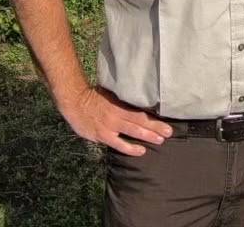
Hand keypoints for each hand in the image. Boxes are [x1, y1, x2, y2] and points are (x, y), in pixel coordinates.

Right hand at [58, 85, 172, 156]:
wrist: (74, 102)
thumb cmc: (92, 96)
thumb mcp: (109, 93)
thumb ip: (122, 98)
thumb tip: (137, 99)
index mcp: (119, 103)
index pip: (140, 111)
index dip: (153, 117)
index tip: (166, 121)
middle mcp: (117, 115)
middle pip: (140, 121)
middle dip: (155, 127)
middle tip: (169, 132)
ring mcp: (110, 126)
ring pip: (132, 132)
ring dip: (147, 136)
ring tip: (160, 140)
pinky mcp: (103, 135)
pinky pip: (119, 144)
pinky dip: (131, 148)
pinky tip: (141, 151)